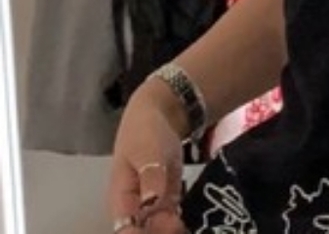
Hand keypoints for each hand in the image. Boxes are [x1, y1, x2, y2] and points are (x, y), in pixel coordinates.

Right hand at [107, 86, 187, 232]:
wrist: (162, 115)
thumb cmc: (145, 131)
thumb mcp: (147, 150)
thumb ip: (150, 176)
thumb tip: (151, 203)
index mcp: (121, 199)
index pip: (125, 230)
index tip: (163, 228)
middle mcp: (135, 209)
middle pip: (144, 233)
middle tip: (179, 225)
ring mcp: (153, 207)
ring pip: (160, 231)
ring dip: (174, 232)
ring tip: (193, 226)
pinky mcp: (169, 201)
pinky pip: (174, 222)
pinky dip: (183, 225)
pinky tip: (200, 224)